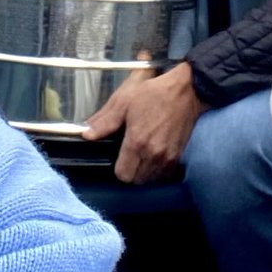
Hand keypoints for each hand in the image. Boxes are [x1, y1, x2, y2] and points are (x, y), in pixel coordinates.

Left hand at [83, 61, 208, 183]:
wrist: (185, 91)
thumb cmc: (153, 93)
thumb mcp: (124, 100)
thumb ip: (104, 120)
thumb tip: (86, 134)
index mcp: (137, 142)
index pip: (123, 175)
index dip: (118, 167)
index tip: (119, 156)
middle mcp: (154, 155)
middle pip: (136, 180)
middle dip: (130, 171)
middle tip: (130, 155)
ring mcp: (168, 158)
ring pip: (150, 180)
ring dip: (144, 172)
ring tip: (142, 154)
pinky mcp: (179, 157)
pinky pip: (164, 175)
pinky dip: (158, 170)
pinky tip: (154, 155)